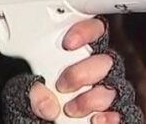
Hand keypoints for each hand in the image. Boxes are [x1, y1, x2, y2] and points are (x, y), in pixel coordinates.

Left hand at [4, 18, 141, 122]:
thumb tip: (47, 103)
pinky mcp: (114, 113)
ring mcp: (107, 91)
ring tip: (72, 108)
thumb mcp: (25, 92)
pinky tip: (94, 119)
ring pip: (113, 88)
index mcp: (77, 53)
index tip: (69, 43)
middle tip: (63, 84)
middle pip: (106, 60)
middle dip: (83, 73)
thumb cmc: (38, 102)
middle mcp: (97, 70)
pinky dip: (108, 117)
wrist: (43, 122)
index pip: (93, 30)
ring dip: (93, 99)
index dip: (85, 32)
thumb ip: (32, 92)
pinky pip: (120, 112)